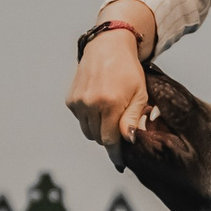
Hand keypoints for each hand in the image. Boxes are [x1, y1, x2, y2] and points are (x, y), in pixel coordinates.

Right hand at [66, 1, 158, 150]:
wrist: (108, 46)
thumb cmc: (128, 70)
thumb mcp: (140, 94)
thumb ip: (132, 118)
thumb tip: (128, 140)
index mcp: (110, 103)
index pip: (110, 140)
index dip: (116, 155)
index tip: (120, 164)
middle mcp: (90, 104)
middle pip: (99, 138)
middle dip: (110, 138)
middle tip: (120, 127)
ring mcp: (78, 102)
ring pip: (88, 132)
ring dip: (99, 129)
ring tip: (110, 113)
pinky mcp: (70, 100)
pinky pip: (80, 120)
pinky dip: (89, 119)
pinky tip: (99, 104)